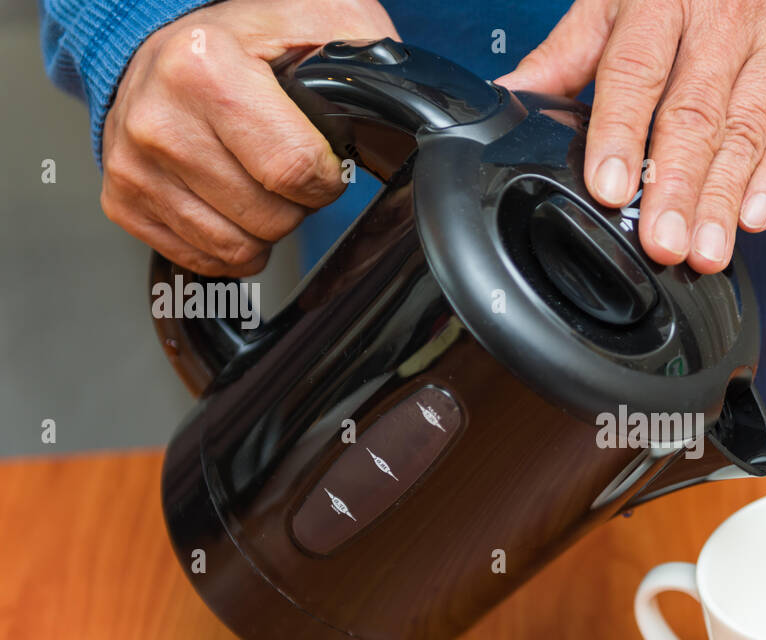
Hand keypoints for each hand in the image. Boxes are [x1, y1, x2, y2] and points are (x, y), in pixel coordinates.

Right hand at [102, 0, 398, 276]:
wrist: (166, 44)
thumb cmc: (248, 38)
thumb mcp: (317, 21)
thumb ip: (367, 61)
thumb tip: (411, 113)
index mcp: (206, 68)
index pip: (296, 171)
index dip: (328, 177)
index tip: (324, 159)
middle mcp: (160, 119)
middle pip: (270, 218)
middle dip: (298, 202)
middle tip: (286, 163)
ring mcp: (134, 163)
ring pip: (237, 249)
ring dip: (265, 226)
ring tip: (257, 179)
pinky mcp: (124, 198)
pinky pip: (202, 259)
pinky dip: (229, 242)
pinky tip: (230, 202)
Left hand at [497, 0, 765, 273]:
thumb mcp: (619, 3)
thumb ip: (568, 56)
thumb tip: (508, 99)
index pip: (636, 70)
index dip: (622, 132)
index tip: (611, 186)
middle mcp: (724, 19)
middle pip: (696, 113)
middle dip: (677, 184)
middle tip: (663, 243)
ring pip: (747, 131)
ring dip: (723, 199)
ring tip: (704, 251)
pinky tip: (754, 218)